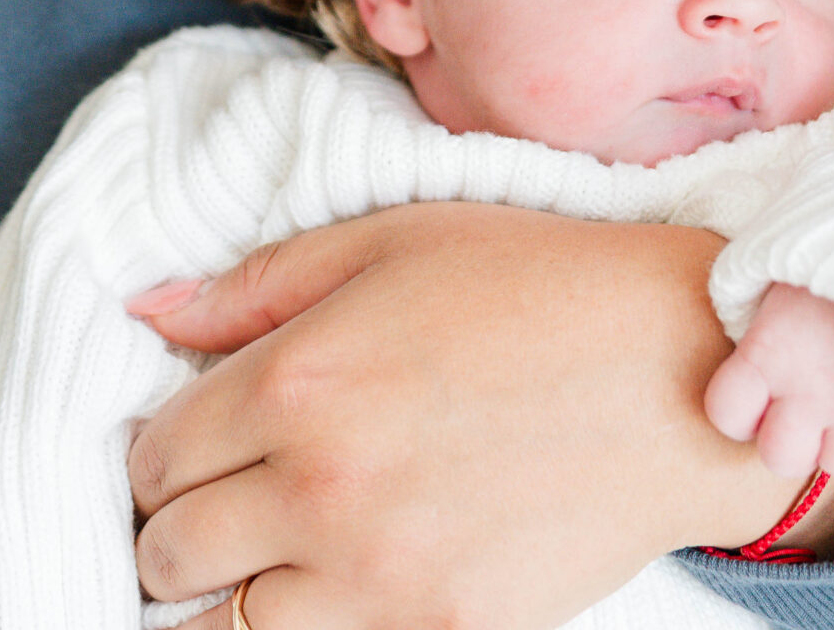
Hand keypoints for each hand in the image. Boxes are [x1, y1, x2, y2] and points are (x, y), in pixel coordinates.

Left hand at [122, 203, 812, 629]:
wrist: (683, 369)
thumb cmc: (537, 285)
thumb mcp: (387, 242)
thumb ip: (255, 285)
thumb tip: (149, 310)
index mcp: (296, 381)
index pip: (154, 458)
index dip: (156, 457)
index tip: (188, 450)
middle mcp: (321, 485)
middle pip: (169, 552)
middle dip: (172, 531)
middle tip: (211, 507)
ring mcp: (383, 572)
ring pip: (228, 625)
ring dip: (227, 594)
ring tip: (261, 556)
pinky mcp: (444, 626)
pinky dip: (312, 622)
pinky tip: (338, 579)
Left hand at [702, 283, 833, 479]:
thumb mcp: (784, 270)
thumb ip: (761, 318)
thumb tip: (751, 352)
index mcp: (769, 349)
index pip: (726, 414)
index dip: (741, 411)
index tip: (761, 393)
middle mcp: (810, 389)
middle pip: (781, 459)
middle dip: (794, 438)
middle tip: (813, 405)